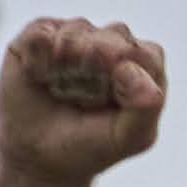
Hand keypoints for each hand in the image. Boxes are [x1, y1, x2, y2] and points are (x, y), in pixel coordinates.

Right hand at [0, 18, 167, 184]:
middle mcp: (114, 43)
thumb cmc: (93, 143)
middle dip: (98, 73)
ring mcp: (76, 34)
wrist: (41, 154)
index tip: (113, 103)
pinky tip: (39, 78)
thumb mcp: (129, 137)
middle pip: (114, 37)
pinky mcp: (39, 33)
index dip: (128, 79)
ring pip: (76, 32)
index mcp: (145, 66)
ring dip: (67, 69)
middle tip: (85, 100)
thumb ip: (145, 107)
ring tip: (62, 90)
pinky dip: (39, 62)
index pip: (147, 54)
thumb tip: (132, 70)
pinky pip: (41, 33)